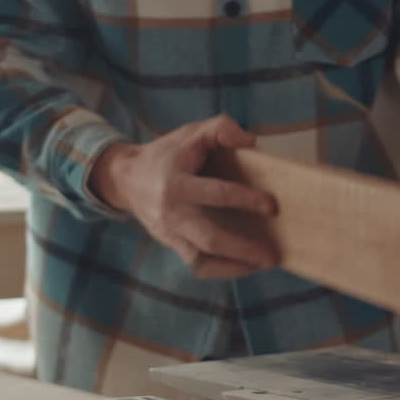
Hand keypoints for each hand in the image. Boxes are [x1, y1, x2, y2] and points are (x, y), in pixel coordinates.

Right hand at [90, 115, 278, 278]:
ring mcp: (171, 234)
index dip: (245, 200)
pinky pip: (198, 265)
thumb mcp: (190, 133)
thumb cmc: (167, 154)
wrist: (127, 180)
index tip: (272, 207)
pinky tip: (245, 266)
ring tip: (264, 264)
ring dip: (236, 266)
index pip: (216, 194)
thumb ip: (221, 129)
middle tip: (272, 255)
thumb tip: (250, 141)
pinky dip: (222, 270)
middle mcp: (172, 213)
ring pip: (203, 260)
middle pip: (209, 238)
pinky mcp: (172, 245)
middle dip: (242, 249)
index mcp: (177, 184)